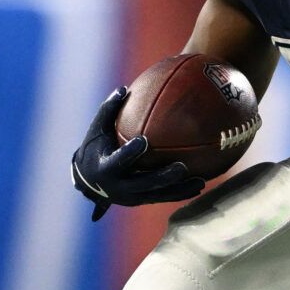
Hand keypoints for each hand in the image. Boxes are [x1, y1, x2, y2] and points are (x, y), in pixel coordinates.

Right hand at [69, 87, 203, 220]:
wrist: (88, 181)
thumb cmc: (95, 149)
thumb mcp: (97, 130)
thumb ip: (108, 110)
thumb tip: (123, 88)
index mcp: (106, 168)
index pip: (119, 161)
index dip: (130, 153)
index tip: (143, 141)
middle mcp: (119, 187)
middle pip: (144, 183)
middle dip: (163, 177)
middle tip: (182, 167)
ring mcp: (132, 197)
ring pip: (159, 195)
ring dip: (180, 189)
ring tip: (201, 181)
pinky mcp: (142, 201)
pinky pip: (164, 198)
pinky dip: (181, 193)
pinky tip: (199, 185)